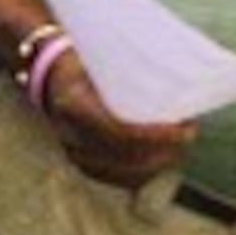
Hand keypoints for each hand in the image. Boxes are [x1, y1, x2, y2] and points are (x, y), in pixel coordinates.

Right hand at [40, 53, 197, 189]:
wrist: (47, 71)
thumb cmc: (80, 57)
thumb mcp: (101, 56)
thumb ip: (131, 69)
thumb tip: (180, 74)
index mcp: (74, 104)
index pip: (121, 133)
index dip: (157, 136)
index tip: (184, 128)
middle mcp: (70, 134)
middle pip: (129, 158)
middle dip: (166, 151)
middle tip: (189, 133)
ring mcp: (74, 153)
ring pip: (126, 173)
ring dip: (158, 163)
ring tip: (179, 145)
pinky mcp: (81, 163)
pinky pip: (118, 178)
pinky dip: (143, 172)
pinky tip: (159, 159)